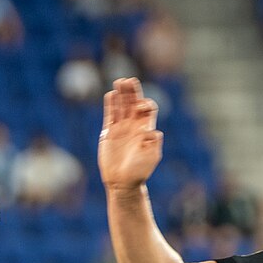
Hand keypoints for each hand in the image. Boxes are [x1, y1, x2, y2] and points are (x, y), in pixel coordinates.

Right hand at [99, 77, 162, 191]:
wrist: (123, 181)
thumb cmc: (140, 171)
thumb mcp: (151, 157)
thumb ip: (153, 143)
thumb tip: (153, 130)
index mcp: (146, 128)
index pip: (148, 108)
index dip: (145, 104)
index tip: (139, 107)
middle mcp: (134, 125)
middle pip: (134, 102)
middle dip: (133, 91)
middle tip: (129, 80)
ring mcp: (121, 127)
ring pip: (121, 105)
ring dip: (121, 93)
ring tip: (119, 81)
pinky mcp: (109, 131)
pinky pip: (110, 114)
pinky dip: (110, 104)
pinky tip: (111, 94)